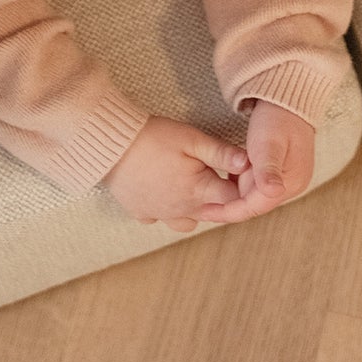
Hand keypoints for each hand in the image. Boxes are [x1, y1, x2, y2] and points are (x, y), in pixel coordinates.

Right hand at [102, 117, 248, 232]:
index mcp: (198, 191)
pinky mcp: (141, 212)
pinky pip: (161, 219)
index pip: (233, 199)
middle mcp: (181, 210)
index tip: (240, 172)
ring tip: (191, 185)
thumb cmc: (154, 138)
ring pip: (188, 223)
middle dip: (220, 198)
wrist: (112, 146)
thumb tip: (249, 162)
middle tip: (218, 176)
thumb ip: (222, 153)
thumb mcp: (193, 140)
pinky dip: (167, 210)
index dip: (242, 185)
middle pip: (213, 213)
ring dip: (195, 209)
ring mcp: (160, 214)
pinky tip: (164, 190)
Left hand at [199, 101, 316, 223]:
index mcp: (292, 182)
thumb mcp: (269, 143)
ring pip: (254, 195)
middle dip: (231, 201)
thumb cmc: (277, 118)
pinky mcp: (280, 171)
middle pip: (255, 203)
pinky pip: (256, 184)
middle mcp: (293, 185)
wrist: (286, 97)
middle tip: (202, 203)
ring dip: (235, 191)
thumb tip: (274, 192)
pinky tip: (227, 176)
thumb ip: (268, 168)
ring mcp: (287, 178)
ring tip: (210, 191)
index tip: (204, 211)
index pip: (256, 206)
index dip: (229, 211)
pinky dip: (241, 181)